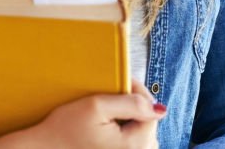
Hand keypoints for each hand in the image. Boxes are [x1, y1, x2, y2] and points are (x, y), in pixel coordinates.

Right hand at [0, 80, 164, 148]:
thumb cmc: (64, 129)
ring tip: (112, 114)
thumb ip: (130, 103)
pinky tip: (110, 129)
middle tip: (116, 94)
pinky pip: (134, 147)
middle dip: (136, 108)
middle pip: (148, 126)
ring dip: (132, 122)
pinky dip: (126, 135)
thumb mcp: (96, 106)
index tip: (123, 82)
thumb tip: (159, 108)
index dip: (139, 93)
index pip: (151, 112)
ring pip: (143, 137)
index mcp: (132, 145)